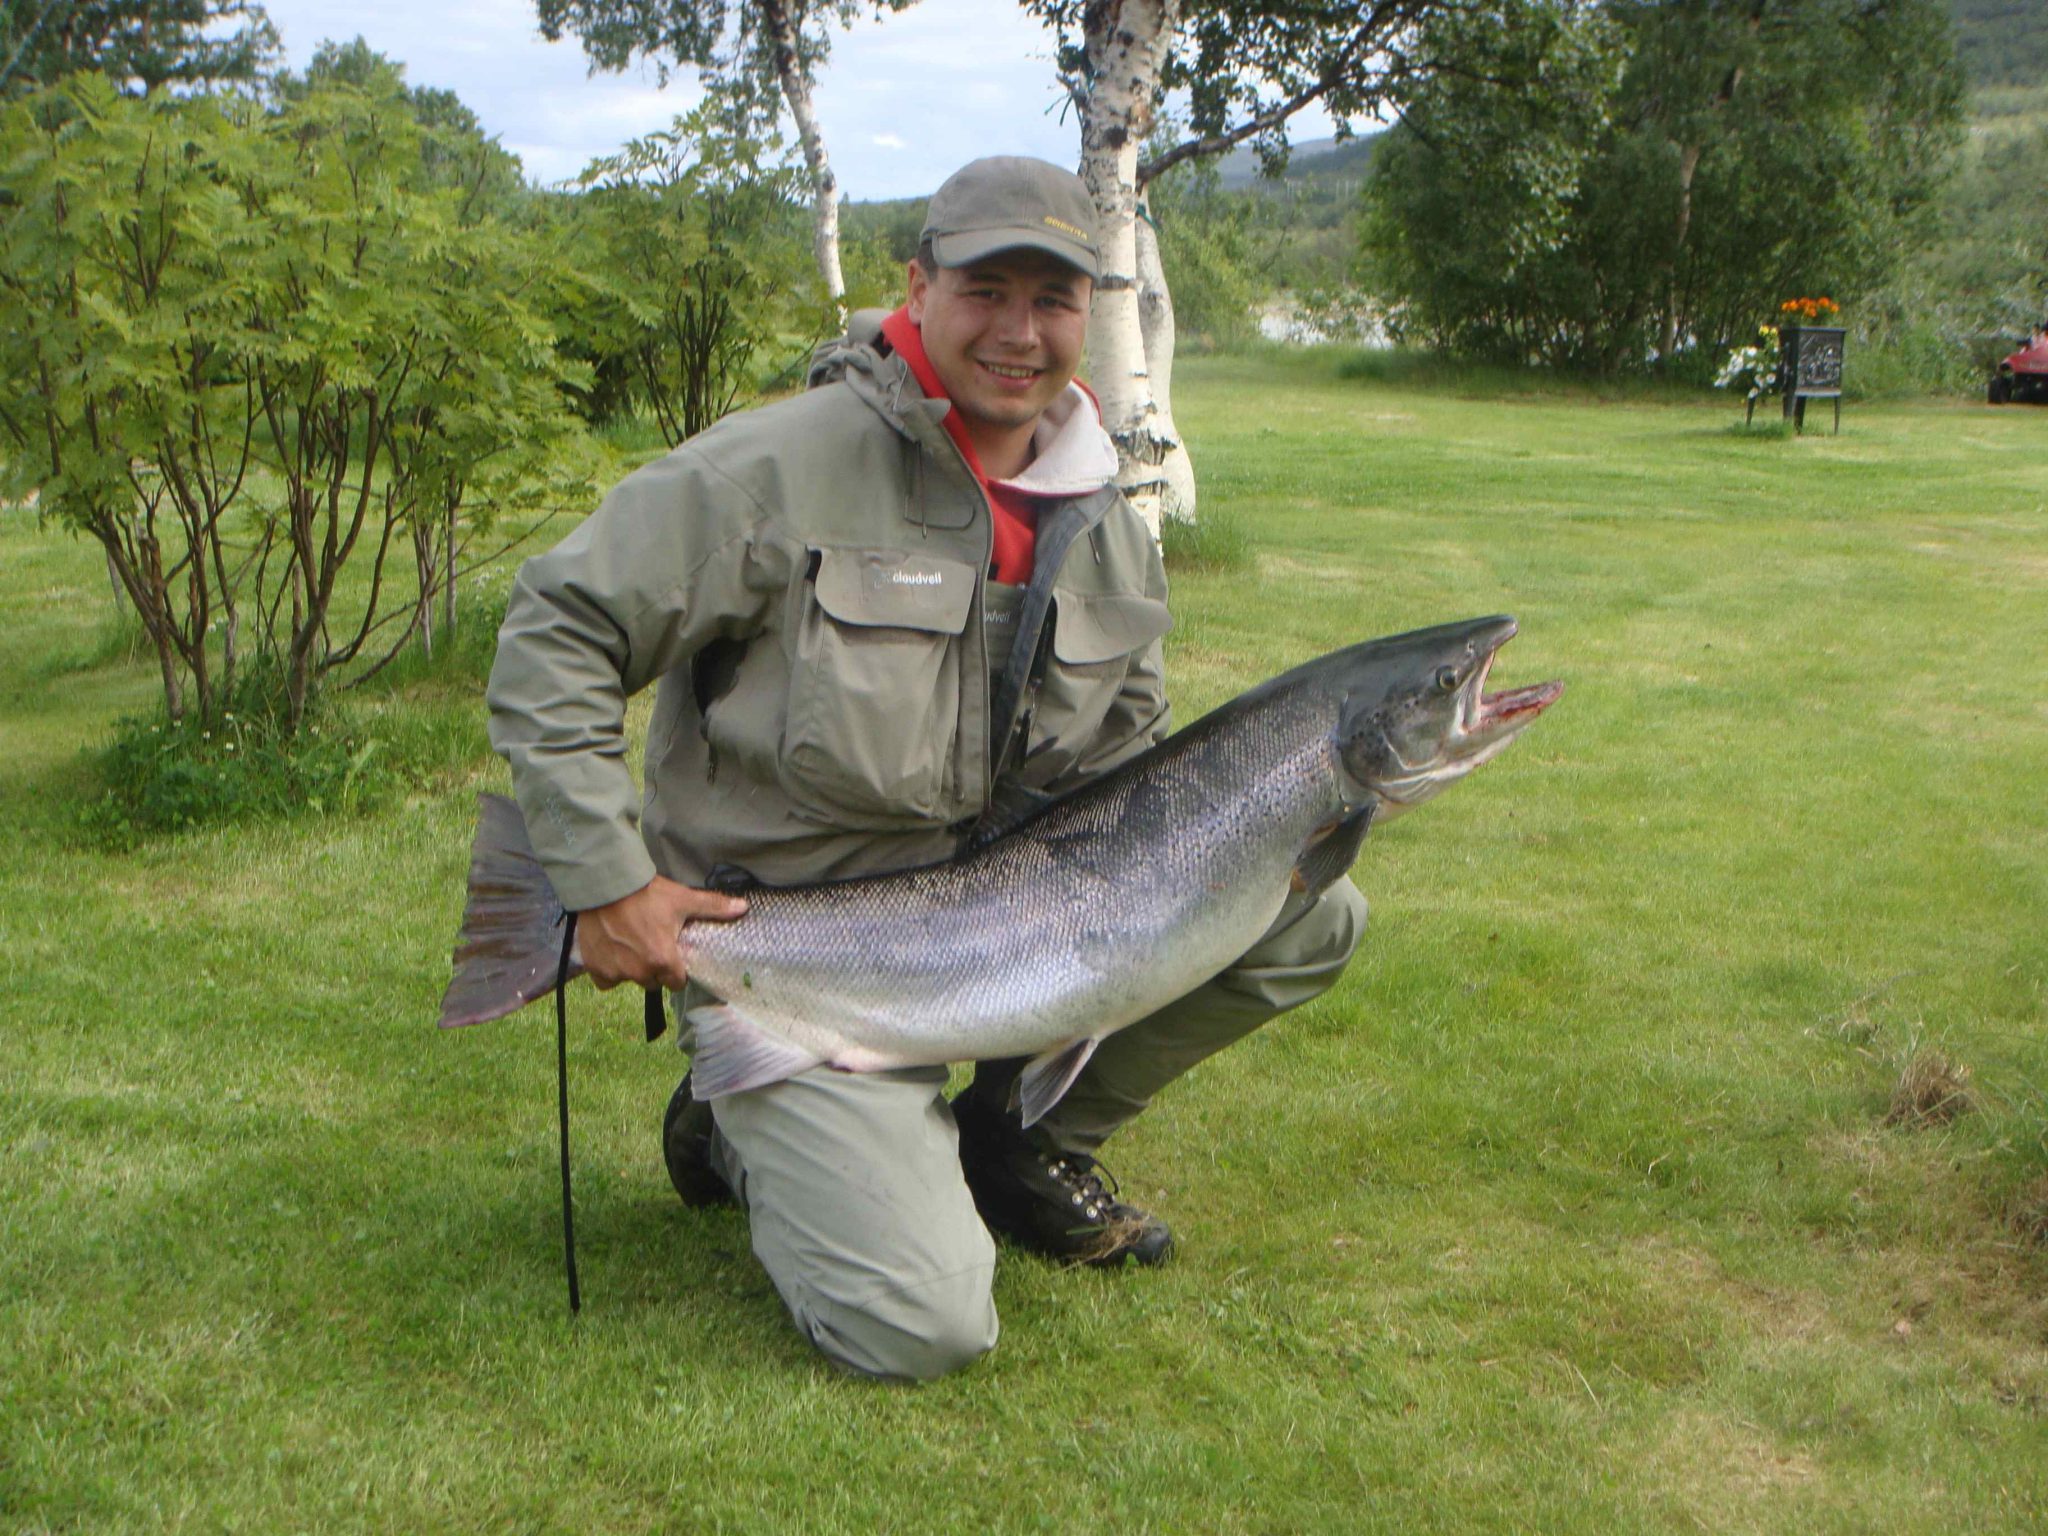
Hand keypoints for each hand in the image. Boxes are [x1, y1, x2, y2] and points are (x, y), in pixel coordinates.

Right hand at [576, 876, 747, 991]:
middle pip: (653, 982)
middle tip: (650, 944)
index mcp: (664, 961)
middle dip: (653, 968)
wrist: (606, 885)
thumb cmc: (647, 893)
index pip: (676, 982)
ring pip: (629, 980)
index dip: (675, 969)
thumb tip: (744, 907)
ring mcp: (616, 972)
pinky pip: (606, 980)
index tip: (671, 953)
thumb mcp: (683, 899)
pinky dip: (608, 970)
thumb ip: (714, 907)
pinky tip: (613, 951)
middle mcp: (639, 972)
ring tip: (630, 943)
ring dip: (631, 968)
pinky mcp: (595, 968)